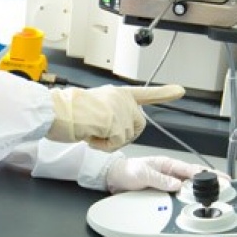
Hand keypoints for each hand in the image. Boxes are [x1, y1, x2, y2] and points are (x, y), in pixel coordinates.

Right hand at [46, 85, 184, 151]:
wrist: (56, 111)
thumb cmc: (67, 111)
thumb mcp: (94, 105)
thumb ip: (110, 111)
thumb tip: (116, 125)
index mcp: (116, 93)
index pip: (144, 93)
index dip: (164, 93)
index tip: (180, 90)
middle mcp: (122, 98)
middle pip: (138, 126)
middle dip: (124, 135)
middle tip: (102, 133)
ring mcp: (121, 109)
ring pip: (127, 137)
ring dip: (109, 141)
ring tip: (91, 130)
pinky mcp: (117, 122)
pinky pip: (117, 144)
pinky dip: (103, 145)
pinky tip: (91, 134)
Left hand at [106, 156, 213, 192]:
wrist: (114, 177)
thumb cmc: (127, 171)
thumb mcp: (143, 175)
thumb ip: (159, 180)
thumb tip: (176, 185)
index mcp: (168, 164)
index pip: (192, 170)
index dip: (208, 175)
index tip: (221, 179)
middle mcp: (170, 172)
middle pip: (195, 177)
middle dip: (212, 181)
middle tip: (227, 187)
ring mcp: (168, 181)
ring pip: (189, 186)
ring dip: (201, 190)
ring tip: (217, 195)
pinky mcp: (164, 189)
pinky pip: (180, 193)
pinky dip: (190, 196)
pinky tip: (196, 201)